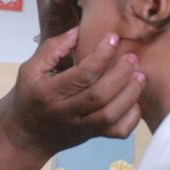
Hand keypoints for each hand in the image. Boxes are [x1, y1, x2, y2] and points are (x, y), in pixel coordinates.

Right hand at [3, 28, 143, 156]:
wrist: (28, 137)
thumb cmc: (30, 98)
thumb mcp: (30, 70)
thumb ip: (52, 49)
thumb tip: (78, 31)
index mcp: (49, 93)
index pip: (81, 75)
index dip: (101, 55)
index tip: (113, 38)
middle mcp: (66, 112)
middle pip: (99, 95)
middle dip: (121, 74)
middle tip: (132, 57)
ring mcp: (81, 127)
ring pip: (110, 115)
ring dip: (130, 94)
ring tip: (140, 76)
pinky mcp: (92, 136)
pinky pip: (117, 131)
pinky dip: (132, 118)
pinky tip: (135, 101)